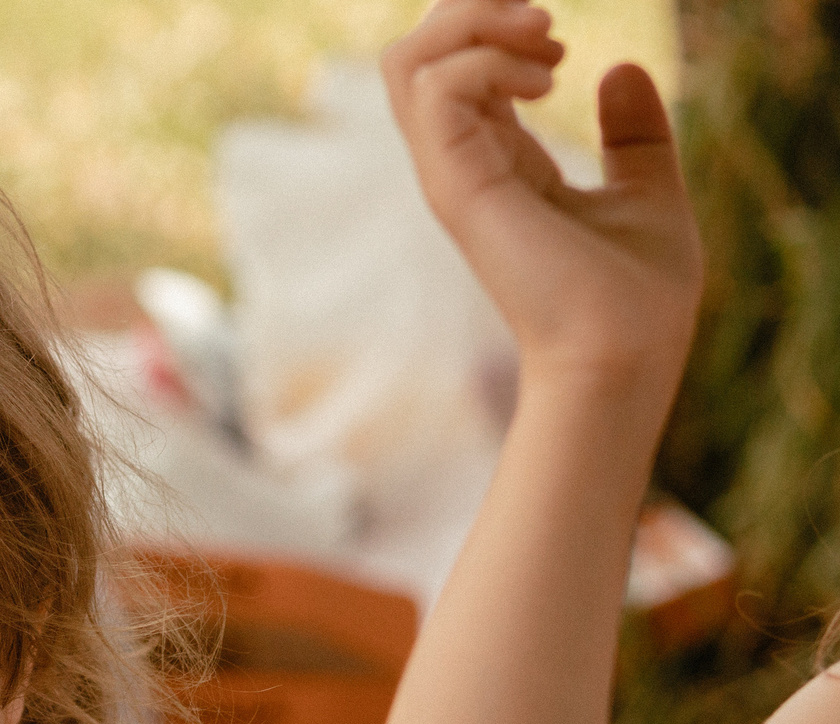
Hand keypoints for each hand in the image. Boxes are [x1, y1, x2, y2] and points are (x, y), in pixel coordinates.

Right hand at [382, 0, 699, 387]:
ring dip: (476, 24)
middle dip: (474, 10)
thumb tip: (616, 69)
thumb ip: (634, 133)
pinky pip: (436, 89)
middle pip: (414, 58)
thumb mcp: (649, 191)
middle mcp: (461, 167)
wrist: (624, 355)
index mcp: (496, 167)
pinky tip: (546, 79)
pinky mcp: (459, 187)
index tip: (563, 44)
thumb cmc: (637, 297)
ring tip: (548, 43)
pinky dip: (487, 60)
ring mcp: (452, 176)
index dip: (493, 32)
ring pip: (408, 61)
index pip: (454, 76)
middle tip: (548, 24)